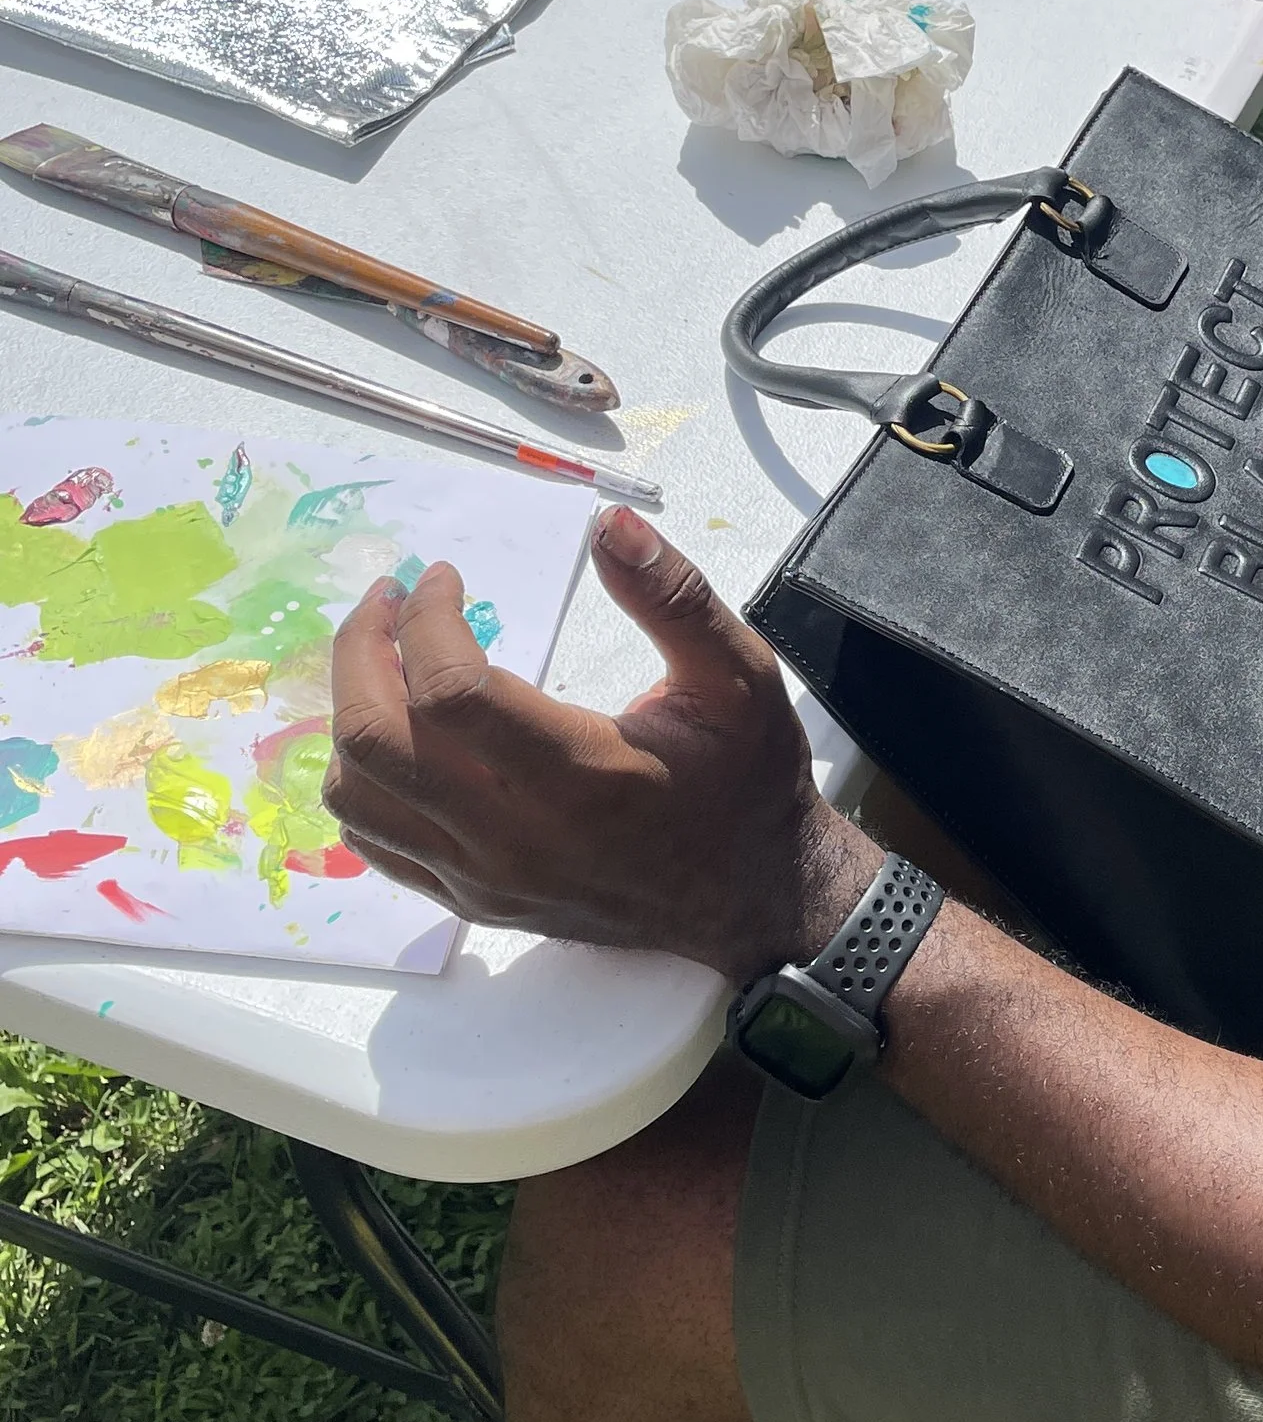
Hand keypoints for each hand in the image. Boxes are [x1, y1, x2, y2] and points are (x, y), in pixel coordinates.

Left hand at [324, 505, 858, 976]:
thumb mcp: (739, 676)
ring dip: (351, 714)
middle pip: (375, 740)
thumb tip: (610, 522)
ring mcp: (483, 875)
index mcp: (580, 775)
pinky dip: (363, 780)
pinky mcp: (470, 899)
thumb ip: (674, 597)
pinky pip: (374, 842)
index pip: (451, 691)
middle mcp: (514, 835)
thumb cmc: (747, 780)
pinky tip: (398, 733)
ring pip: (357, 795)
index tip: (445, 577)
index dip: (426, 617)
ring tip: (384, 662)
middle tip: (389, 602)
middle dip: (361, 651)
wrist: (752, 897)